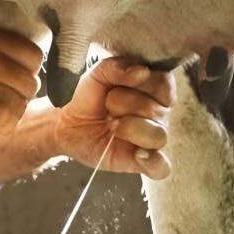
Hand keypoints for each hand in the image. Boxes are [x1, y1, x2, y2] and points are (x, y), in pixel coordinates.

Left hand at [55, 58, 175, 178]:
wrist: (68, 124)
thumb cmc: (89, 98)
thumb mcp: (97, 75)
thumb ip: (116, 67)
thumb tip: (141, 72)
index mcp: (153, 89)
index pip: (164, 83)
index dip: (143, 84)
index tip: (119, 85)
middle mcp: (158, 114)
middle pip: (157, 110)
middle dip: (126, 105)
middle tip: (108, 106)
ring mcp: (152, 138)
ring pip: (159, 136)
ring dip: (132, 129)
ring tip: (113, 127)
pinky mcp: (142, 161)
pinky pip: (161, 167)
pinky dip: (153, 162)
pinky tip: (137, 154)